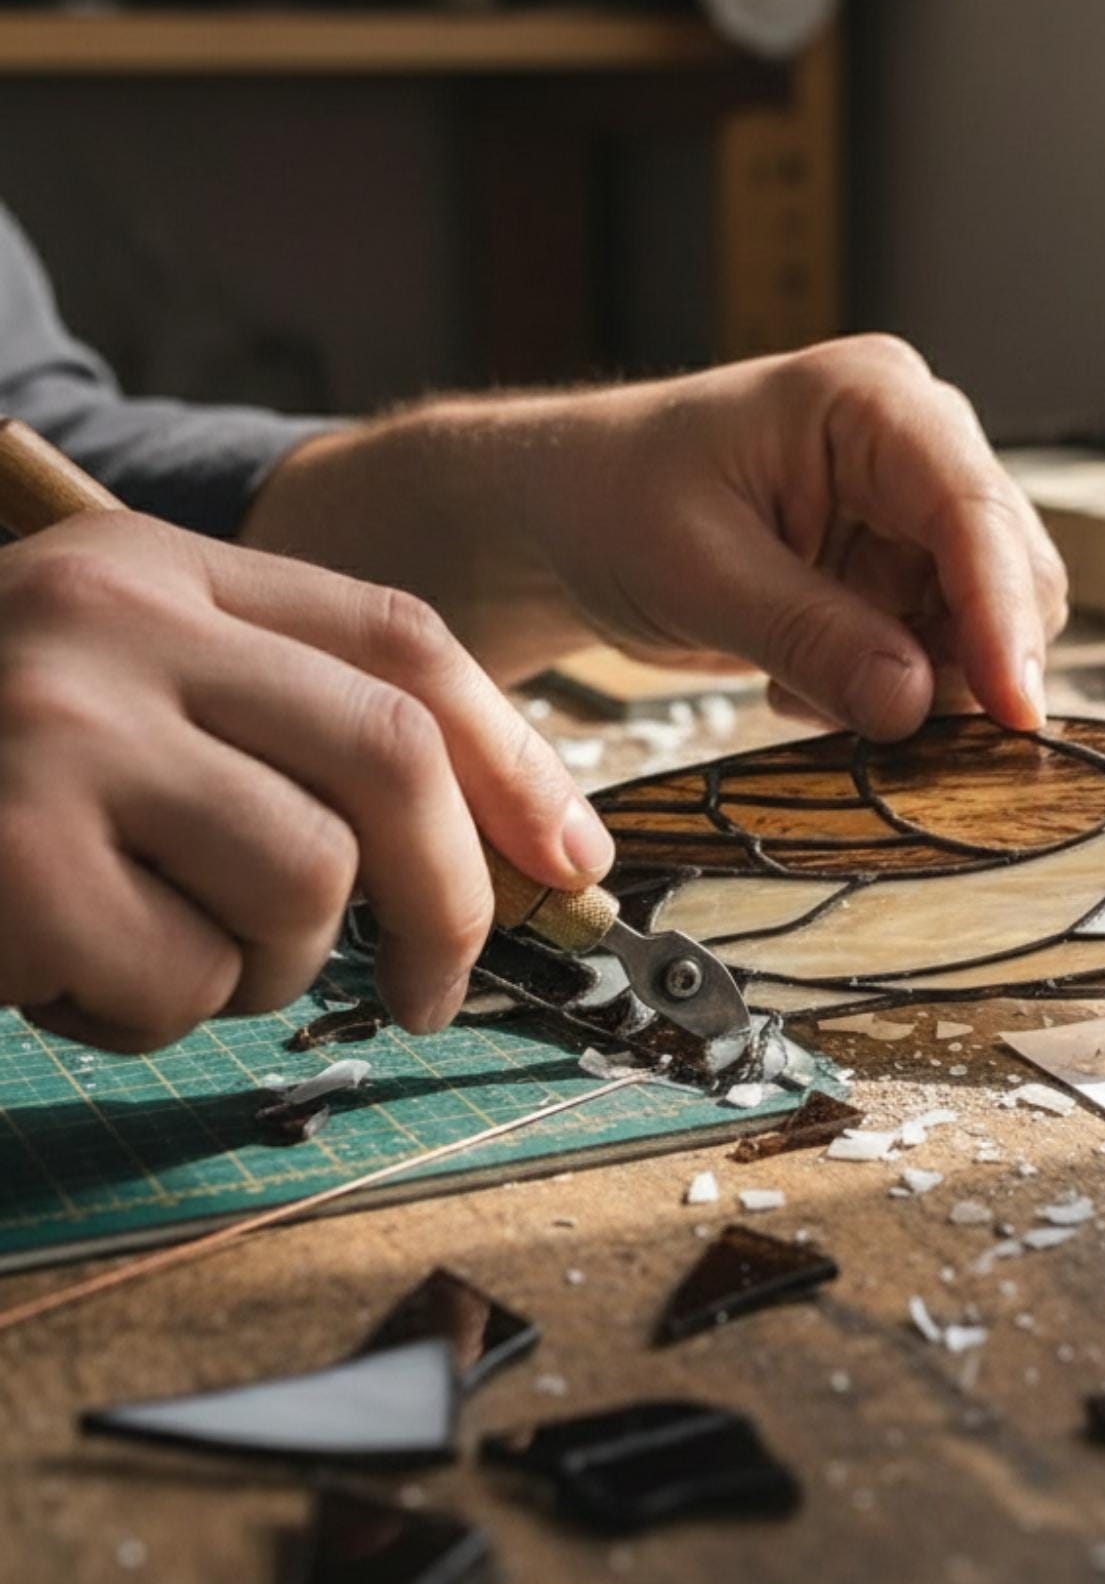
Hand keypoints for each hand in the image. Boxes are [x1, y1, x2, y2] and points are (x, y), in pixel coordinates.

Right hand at [0, 514, 610, 1051]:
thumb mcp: (116, 692)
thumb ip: (277, 730)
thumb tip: (508, 849)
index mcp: (158, 569)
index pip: (401, 642)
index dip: (514, 760)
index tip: (569, 859)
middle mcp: (111, 622)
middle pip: (387, 760)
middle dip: (452, 897)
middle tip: (436, 987)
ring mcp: (51, 729)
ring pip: (298, 888)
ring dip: (263, 968)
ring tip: (159, 952)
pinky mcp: (7, 854)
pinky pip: (176, 982)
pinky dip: (147, 1014)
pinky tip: (58, 973)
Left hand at [249, 337, 1068, 740]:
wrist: (569, 514)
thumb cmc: (612, 503)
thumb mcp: (696, 572)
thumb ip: (810, 634)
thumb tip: (916, 704)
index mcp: (872, 401)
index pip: (972, 512)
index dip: (1003, 618)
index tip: (1016, 712)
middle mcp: (919, 442)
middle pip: (1008, 571)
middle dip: (964, 662)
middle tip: (882, 730)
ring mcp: (918, 507)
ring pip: (987, 624)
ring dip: (919, 685)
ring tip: (797, 685)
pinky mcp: (906, 565)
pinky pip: (943, 652)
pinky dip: (889, 689)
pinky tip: (798, 679)